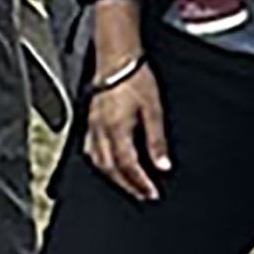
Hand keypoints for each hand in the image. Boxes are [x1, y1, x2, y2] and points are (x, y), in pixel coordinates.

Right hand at [83, 50, 172, 202]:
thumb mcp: (154, 110)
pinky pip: (90, 149)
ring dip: (113, 177)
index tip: (152, 193)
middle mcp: (101, 130)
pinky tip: (108, 164)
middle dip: (127, 185)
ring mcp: (93, 126)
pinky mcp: (90, 120)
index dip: (140, 183)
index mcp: (117, 129)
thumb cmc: (135, 78)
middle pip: (111, 169)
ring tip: (128, 185)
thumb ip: (157, 140)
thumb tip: (163, 165)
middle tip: (142, 194)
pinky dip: (100, 163)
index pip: (128, 165)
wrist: (117, 58)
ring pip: (98, 161)